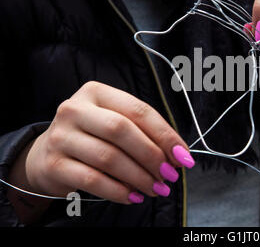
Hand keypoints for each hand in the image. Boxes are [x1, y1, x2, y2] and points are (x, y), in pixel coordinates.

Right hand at [9, 81, 194, 206]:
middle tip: (169, 175)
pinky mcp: (53, 164)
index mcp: (96, 92)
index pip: (139, 110)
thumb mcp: (114, 122)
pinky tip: (133, 196)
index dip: (165, 135)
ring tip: (156, 188)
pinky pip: (92, 180)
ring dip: (139, 177)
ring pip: (108, 157)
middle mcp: (75, 109)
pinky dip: (118, 191)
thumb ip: (144, 131)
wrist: (46, 155)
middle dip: (152, 156)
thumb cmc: (92, 136)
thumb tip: (178, 154)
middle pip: (122, 131)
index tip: (183, 156)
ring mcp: (60, 136)